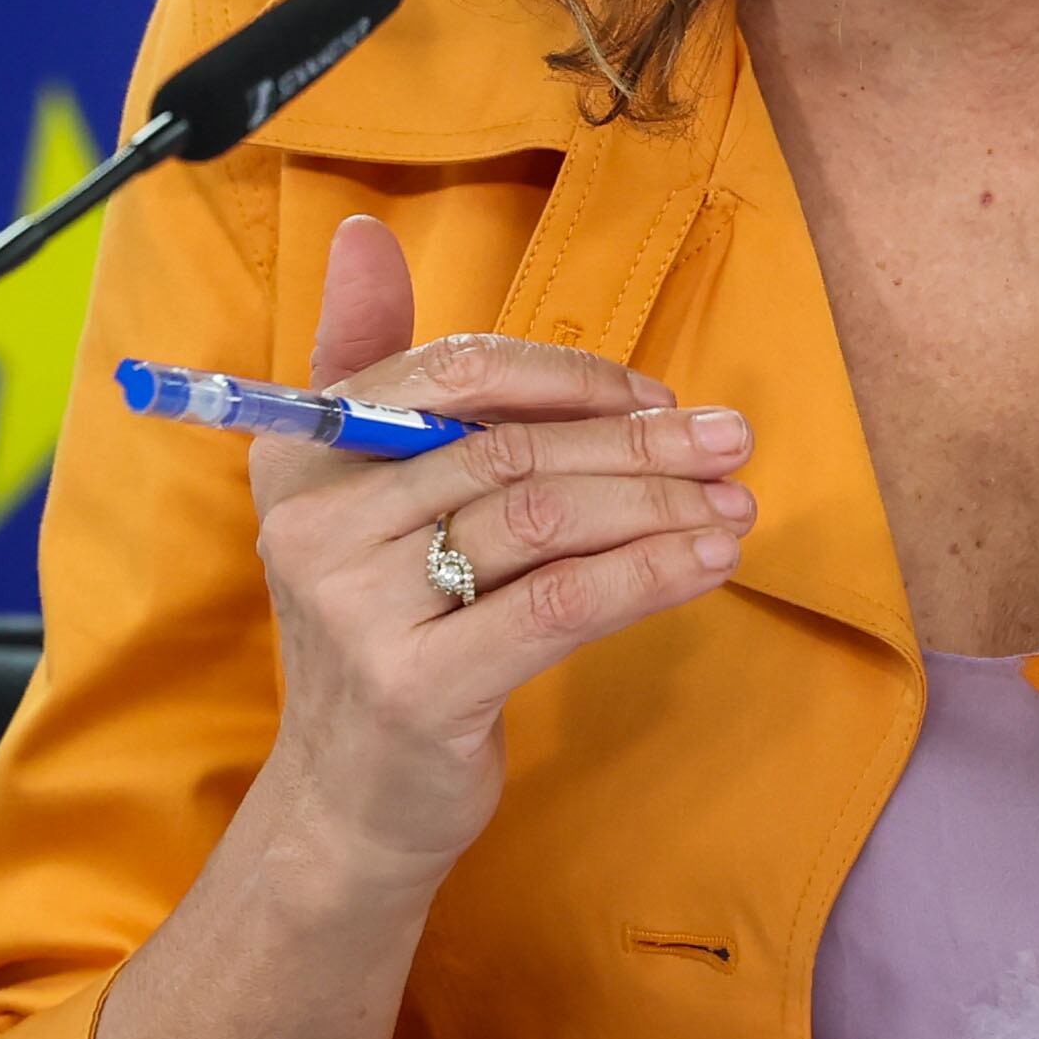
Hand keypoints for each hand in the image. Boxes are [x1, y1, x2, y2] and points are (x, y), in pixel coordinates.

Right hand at [245, 214, 756, 893]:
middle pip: (511, 448)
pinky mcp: (419, 688)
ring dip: (658, 503)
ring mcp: (360, 609)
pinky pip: (561, 603)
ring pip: (544, 519)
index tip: (656, 393)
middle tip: (730, 440)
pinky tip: (708, 560)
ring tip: (735, 502)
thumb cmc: (384, 630)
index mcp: (303, 456)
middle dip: (637, 440)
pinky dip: (649, 572)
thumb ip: (369, 363)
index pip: (453, 375)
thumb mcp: (360, 498)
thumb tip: (363, 231)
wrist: (349, 806)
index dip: (567, 376)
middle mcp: (315, 524)